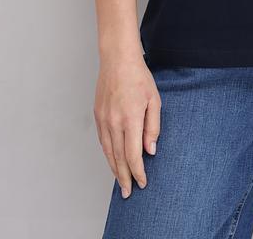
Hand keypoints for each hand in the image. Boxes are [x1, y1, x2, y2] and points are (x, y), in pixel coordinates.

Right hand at [94, 53, 161, 197]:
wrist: (117, 59)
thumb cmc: (139, 77)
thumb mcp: (154, 100)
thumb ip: (152, 127)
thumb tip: (150, 150)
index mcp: (130, 119)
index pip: (133, 155)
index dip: (138, 172)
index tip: (143, 182)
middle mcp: (114, 123)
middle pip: (118, 158)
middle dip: (124, 178)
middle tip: (129, 193)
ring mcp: (103, 119)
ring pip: (108, 152)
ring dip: (114, 169)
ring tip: (120, 182)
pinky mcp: (98, 115)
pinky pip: (103, 141)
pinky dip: (108, 154)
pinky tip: (113, 160)